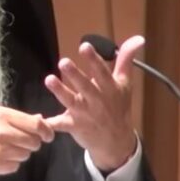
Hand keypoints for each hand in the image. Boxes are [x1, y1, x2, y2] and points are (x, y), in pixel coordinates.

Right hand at [0, 105, 53, 180]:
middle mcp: (3, 134)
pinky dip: (9, 163)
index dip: (46, 131)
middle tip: (20, 141)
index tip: (47, 135)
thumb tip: (40, 120)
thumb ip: (13, 116)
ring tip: (2, 148)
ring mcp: (0, 152)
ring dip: (19, 153)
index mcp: (1, 116)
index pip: (36, 125)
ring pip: (25, 155)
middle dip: (32, 142)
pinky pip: (15, 166)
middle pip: (34, 142)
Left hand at [44, 35, 143, 170]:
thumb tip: (138, 38)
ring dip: (60, 91)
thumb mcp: (124, 83)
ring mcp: (84, 114)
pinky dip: (51, 124)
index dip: (93, 59)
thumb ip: (126, 60)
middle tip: (63, 62)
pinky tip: (41, 119)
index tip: (84, 46)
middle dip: (75, 75)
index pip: (102, 72)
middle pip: (85, 86)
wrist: (116, 142)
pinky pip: (61, 125)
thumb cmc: (118, 107)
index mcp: (109, 88)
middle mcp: (97, 100)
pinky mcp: (74, 126)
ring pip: (71, 101)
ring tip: (49, 79)